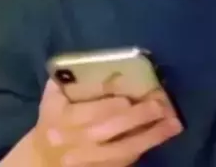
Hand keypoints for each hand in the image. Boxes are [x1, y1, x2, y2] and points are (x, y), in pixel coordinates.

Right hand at [33, 79, 182, 166]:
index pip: (91, 103)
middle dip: (138, 114)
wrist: (41, 161)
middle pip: (109, 126)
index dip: (112, 91)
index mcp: (62, 117)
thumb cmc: (53, 120)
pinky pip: (124, 163)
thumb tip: (99, 60)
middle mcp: (73, 140)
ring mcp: (86, 160)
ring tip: (174, 122)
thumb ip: (69, 80)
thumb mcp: (54, 98)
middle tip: (161, 102)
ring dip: (151, 135)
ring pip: (122, 149)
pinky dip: (144, 148)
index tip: (132, 80)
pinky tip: (162, 136)